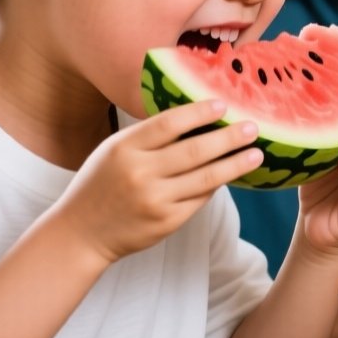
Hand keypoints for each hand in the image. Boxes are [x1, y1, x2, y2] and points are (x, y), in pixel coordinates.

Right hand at [51, 100, 264, 263]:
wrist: (81, 233)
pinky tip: (232, 174)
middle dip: (229, 138)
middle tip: (252, 127)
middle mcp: (140, 173)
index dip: (199, 112)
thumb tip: (197, 117)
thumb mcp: (115, 151)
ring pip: (206, 177)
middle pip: (195, 150)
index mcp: (124, 149)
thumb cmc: (101, 184)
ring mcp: (155, 200)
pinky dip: (217, 185)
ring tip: (256, 153)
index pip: (168, 123)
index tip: (223, 104)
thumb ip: (149, 137)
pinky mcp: (167, 221)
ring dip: (235, 164)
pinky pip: (201, 199)